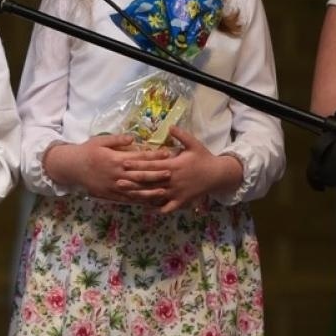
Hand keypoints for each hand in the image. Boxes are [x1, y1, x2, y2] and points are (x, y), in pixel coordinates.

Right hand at [43, 134, 172, 202]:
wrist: (72, 167)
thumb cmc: (87, 151)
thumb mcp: (100, 140)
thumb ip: (117, 139)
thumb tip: (133, 137)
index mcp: (117, 158)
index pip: (140, 157)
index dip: (154, 156)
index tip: (167, 154)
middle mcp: (118, 173)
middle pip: (141, 174)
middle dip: (158, 174)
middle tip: (172, 173)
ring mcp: (115, 186)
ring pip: (136, 189)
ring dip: (151, 190)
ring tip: (165, 190)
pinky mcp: (111, 195)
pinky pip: (127, 199)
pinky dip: (139, 200)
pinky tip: (149, 201)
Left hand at [120, 127, 242, 213]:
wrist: (218, 174)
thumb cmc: (204, 158)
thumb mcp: (194, 143)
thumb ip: (181, 135)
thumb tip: (169, 125)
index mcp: (173, 164)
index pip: (151, 164)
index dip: (136, 164)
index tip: (123, 163)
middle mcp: (172, 179)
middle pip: (149, 181)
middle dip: (132, 181)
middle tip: (117, 181)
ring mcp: (176, 192)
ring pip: (154, 195)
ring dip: (139, 195)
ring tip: (127, 195)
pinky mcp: (181, 201)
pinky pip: (166, 208)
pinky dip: (156, 209)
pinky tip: (146, 208)